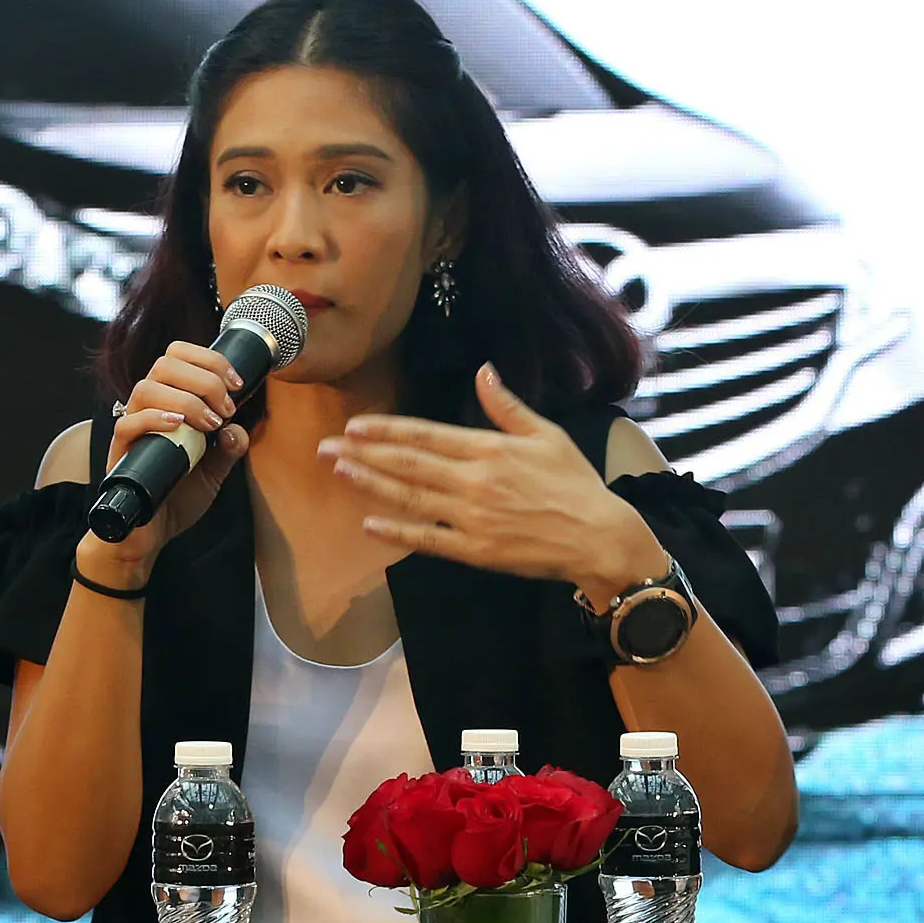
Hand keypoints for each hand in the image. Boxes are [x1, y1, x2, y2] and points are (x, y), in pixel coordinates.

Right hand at [85, 341, 254, 586]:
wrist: (150, 534)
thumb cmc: (176, 498)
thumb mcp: (214, 472)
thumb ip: (228, 450)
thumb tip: (237, 429)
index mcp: (168, 403)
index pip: (179, 356)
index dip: (210, 360)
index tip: (237, 384)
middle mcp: (146, 409)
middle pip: (165, 363)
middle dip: (205, 378)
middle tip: (226, 408)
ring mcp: (131, 429)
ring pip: (147, 387)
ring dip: (186, 399)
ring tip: (209, 423)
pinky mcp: (120, 453)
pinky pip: (128, 424)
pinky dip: (156, 419)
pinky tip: (180, 427)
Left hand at [323, 365, 665, 598]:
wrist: (598, 537)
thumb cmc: (576, 484)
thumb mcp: (547, 434)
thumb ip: (507, 406)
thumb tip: (484, 372)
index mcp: (489, 449)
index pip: (425, 436)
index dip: (386, 430)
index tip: (354, 426)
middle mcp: (474, 480)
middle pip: (407, 464)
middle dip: (362, 454)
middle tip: (325, 447)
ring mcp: (472, 517)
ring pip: (409, 497)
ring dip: (370, 484)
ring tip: (338, 472)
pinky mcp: (475, 550)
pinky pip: (428, 539)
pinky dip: (397, 532)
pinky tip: (369, 524)